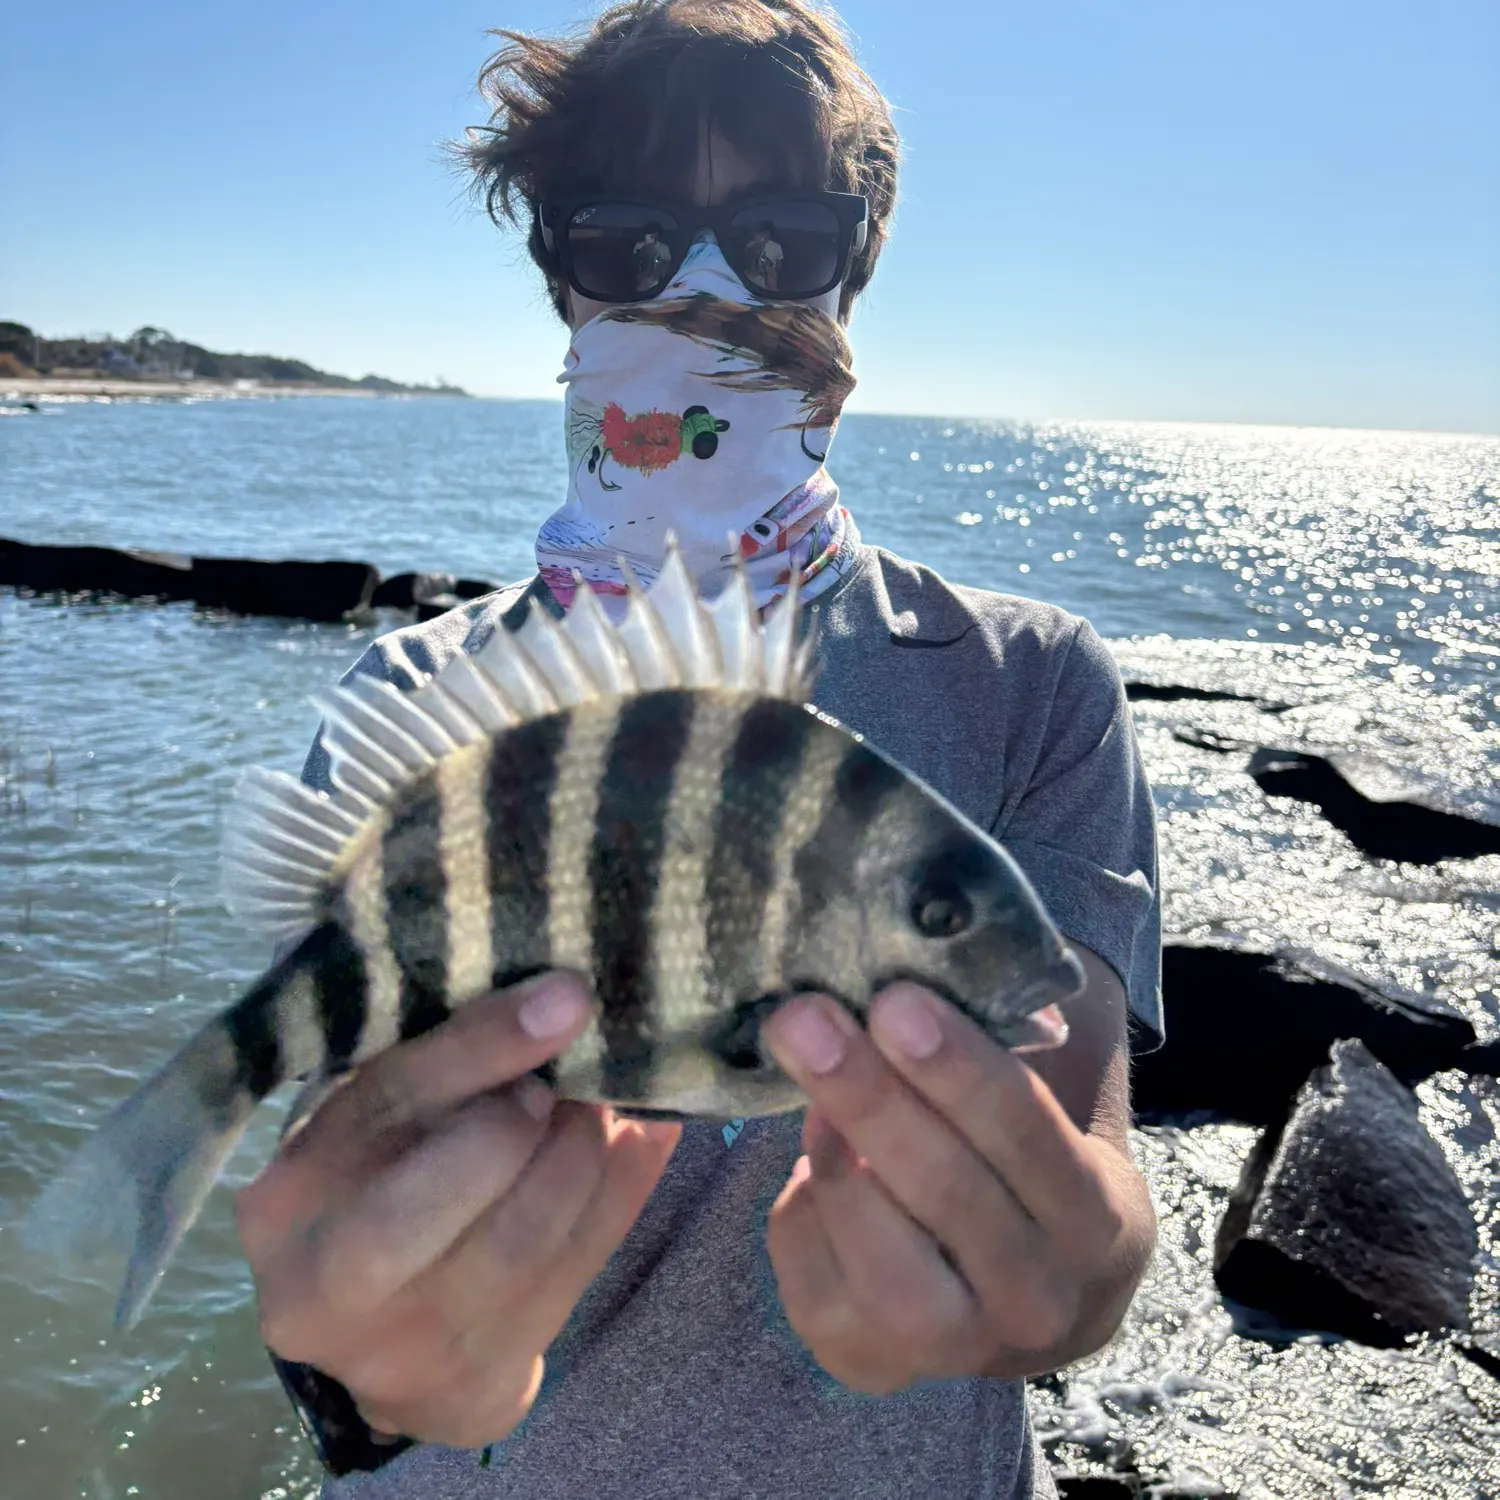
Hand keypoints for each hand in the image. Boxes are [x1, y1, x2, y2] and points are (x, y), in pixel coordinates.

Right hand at [236, 973, 679, 1448]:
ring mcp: (395, 1356)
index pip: (379, 1105)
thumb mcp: (377, 1117)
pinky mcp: (471, 1391)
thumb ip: (435, 1061)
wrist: (381, 1331)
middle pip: (420, 1208)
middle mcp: (319, 1290)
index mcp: (284, 1199)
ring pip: (515, 1247)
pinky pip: (573, 1278)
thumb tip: (553, 993)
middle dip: (515, 1131)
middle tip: (562, 1087)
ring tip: (601, 1110)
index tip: (565, 998)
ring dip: (582, 1158)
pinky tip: (644, 1139)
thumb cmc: (383, 1181)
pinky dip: (623, 1193)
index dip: (480, 1046)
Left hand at [761, 982, 1154, 1394]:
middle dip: (868, 1094)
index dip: (957, 1067)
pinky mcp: (875, 1367)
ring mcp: (954, 1348)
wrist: (1034, 1299)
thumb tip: (919, 968)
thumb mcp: (1053, 1110)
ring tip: (806, 1081)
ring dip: (829, 1151)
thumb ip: (1005, 1044)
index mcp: (1096, 1219)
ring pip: (877, 1249)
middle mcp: (1035, 1299)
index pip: (1027, 1135)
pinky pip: (814, 1283)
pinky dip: (797, 1209)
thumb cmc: (1027, 1168)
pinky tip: (811, 1160)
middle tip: (804, 1018)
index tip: (894, 1001)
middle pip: (946, 1191)